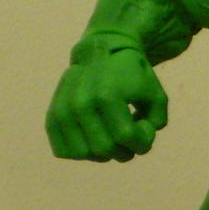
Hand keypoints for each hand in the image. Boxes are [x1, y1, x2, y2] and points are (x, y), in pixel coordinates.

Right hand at [45, 48, 168, 161]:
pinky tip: (95, 139)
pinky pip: (64, 151)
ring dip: (105, 154)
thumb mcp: (156, 96)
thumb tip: (133, 142)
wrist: (100, 55)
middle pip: (106, 150)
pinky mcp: (52, 118)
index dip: (143, 141)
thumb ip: (155, 122)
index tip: (145, 126)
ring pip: (84, 154)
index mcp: (107, 95)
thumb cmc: (133, 78)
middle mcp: (80, 103)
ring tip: (112, 136)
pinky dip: (83, 152)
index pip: (127, 137)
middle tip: (130, 136)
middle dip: (125, 151)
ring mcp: (63, 111)